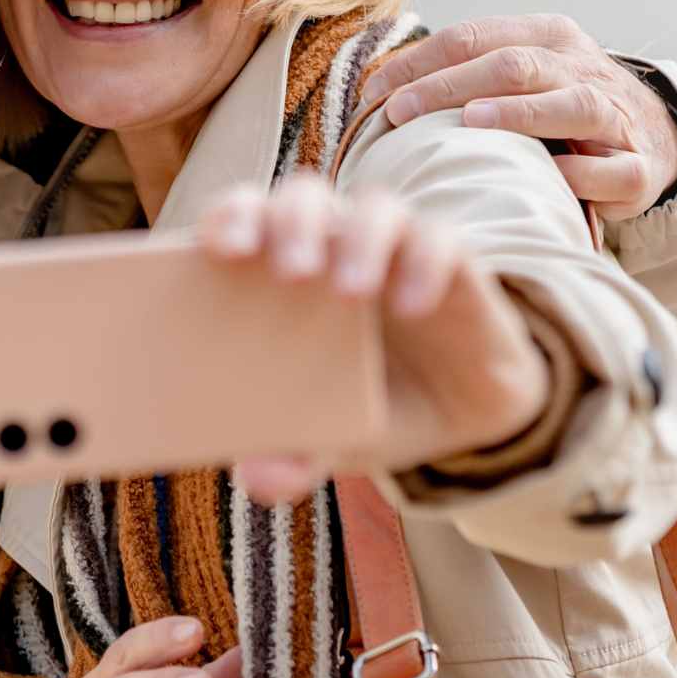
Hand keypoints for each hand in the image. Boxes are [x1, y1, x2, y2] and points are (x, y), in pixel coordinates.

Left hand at [200, 176, 551, 505]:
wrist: (459, 413)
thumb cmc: (370, 406)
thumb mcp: (332, 441)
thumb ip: (293, 458)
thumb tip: (256, 479)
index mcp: (280, 271)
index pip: (243, 217)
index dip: (227, 219)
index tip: (218, 249)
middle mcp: (333, 243)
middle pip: (303, 198)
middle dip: (289, 224)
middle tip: (287, 273)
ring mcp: (393, 246)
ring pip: (373, 207)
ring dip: (357, 239)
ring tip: (349, 291)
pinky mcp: (450, 259)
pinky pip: (440, 240)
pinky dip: (424, 264)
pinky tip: (412, 304)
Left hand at [366, 14, 676, 219]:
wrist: (654, 135)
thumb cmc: (562, 106)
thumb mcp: (523, 75)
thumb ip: (467, 74)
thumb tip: (378, 91)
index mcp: (548, 37)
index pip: (473, 37)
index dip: (419, 61)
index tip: (374, 92)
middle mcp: (581, 68)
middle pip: (512, 65)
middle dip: (448, 86)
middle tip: (398, 111)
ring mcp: (613, 117)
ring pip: (570, 105)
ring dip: (517, 113)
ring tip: (471, 122)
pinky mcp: (636, 168)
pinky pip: (607, 170)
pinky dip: (576, 175)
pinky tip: (546, 178)